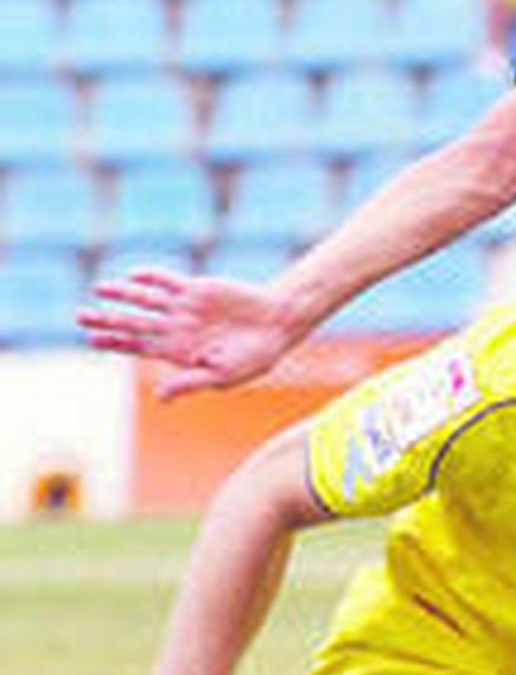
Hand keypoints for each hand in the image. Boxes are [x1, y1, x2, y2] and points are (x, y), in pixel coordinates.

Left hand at [77, 265, 295, 398]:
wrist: (277, 326)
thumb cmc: (254, 357)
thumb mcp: (221, 376)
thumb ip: (189, 383)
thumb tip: (160, 397)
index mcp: (179, 353)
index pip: (138, 347)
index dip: (115, 344)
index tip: (92, 341)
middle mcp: (177, 329)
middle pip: (133, 323)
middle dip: (107, 320)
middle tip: (80, 316)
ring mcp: (185, 308)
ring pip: (145, 300)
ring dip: (122, 295)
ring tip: (99, 289)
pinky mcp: (196, 289)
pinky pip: (167, 282)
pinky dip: (151, 278)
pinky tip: (134, 276)